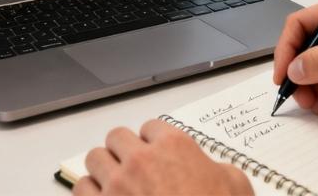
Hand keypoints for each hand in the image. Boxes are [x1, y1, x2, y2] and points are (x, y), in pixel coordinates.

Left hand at [74, 120, 252, 195]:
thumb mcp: (236, 187)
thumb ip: (222, 170)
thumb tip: (217, 172)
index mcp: (173, 146)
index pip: (150, 127)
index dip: (153, 142)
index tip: (155, 155)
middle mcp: (141, 159)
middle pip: (116, 137)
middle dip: (123, 151)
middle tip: (132, 168)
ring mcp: (117, 185)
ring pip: (95, 159)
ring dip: (103, 170)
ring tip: (113, 184)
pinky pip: (80, 189)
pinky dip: (89, 193)